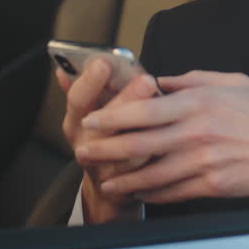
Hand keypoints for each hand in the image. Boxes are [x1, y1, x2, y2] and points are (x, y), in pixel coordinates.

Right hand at [55, 59, 158, 222]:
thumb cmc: (105, 136)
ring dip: (146, 129)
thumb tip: (76, 62)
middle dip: (126, 100)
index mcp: (76, 119)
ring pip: (126, 149)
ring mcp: (102, 166)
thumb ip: (88, 88)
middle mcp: (85, 143)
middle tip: (146, 80)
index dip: (89, 81)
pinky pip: (142, 171)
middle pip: (103, 123)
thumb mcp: (91, 110)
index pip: (78, 98)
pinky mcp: (121, 185)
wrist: (108, 186)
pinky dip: (157, 155)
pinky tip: (171, 139)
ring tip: (163, 110)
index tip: (104, 62)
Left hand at [75, 70, 248, 203]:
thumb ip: (192, 80)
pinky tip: (140, 193)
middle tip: (85, 152)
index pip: (143, 109)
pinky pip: (173, 192)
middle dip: (105, 150)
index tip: (93, 119)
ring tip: (105, 180)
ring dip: (123, 179)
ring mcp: (204, 161)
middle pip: (138, 144)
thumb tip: (163, 80)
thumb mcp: (231, 81)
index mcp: (198, 101)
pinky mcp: (213, 185)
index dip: (112, 116)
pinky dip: (152, 194)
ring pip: (151, 174)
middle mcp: (197, 131)